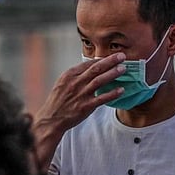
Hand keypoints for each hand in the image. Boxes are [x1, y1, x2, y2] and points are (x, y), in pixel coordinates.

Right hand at [32, 53, 125, 168]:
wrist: (51, 119)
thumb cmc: (59, 100)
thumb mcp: (63, 83)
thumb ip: (77, 75)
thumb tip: (92, 67)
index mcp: (69, 75)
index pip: (88, 63)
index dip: (102, 58)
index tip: (112, 56)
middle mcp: (75, 82)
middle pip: (96, 68)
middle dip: (110, 61)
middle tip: (122, 56)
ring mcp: (81, 94)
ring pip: (100, 80)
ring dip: (112, 73)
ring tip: (123, 69)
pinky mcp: (86, 106)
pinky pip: (102, 98)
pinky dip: (112, 93)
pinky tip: (121, 90)